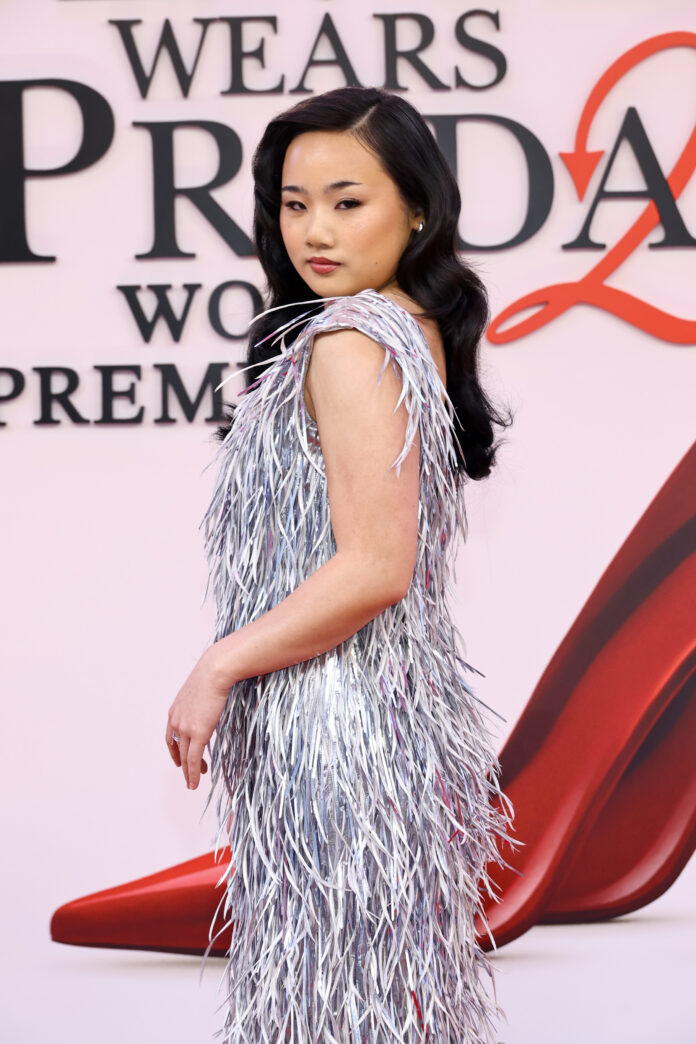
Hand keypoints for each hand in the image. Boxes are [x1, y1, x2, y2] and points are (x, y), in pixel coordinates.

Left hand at [165, 645, 232, 790]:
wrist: (214, 672)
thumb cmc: (212, 675)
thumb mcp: (200, 690)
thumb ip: (200, 701)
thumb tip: (210, 702)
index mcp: (174, 711)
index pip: (170, 736)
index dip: (174, 750)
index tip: (179, 759)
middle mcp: (176, 721)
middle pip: (177, 749)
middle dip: (183, 763)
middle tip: (190, 774)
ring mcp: (185, 728)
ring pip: (184, 757)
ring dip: (189, 772)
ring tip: (193, 783)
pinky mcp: (198, 733)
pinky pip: (193, 759)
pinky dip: (193, 773)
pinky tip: (195, 782)